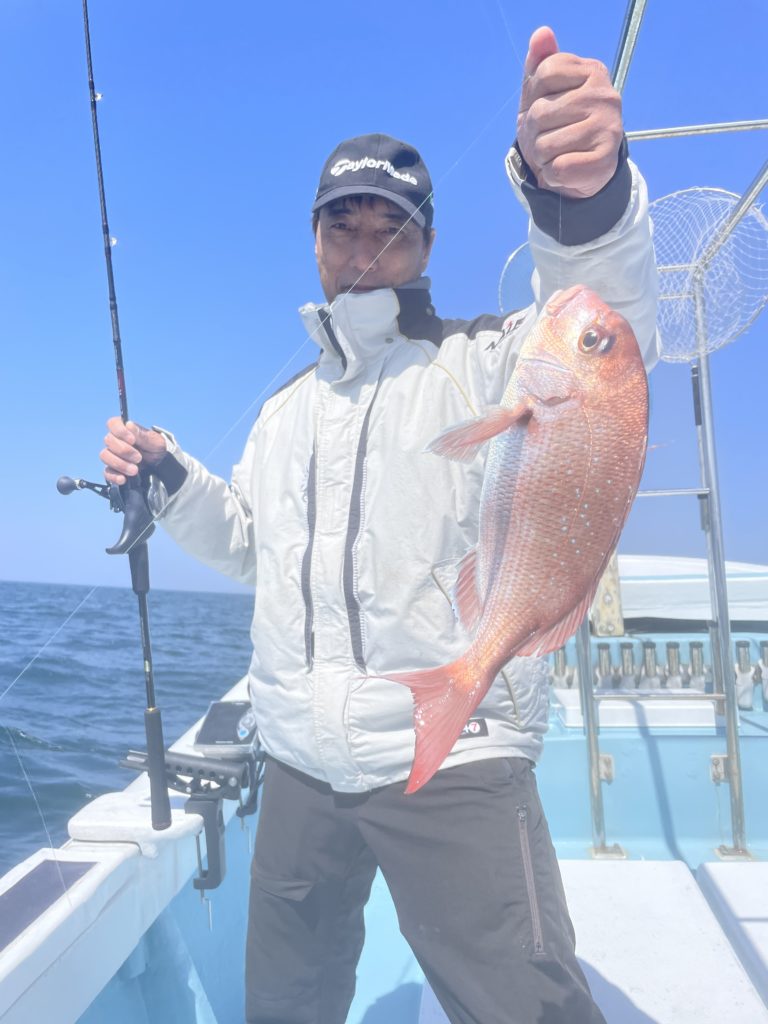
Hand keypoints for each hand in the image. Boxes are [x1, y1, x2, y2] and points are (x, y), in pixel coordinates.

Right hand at [100, 417, 166, 484]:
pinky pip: (106, 473)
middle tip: (139, 458)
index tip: (132, 440)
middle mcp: (115, 441)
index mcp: (124, 429)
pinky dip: (114, 476)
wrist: (160, 465)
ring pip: (105, 456)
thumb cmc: (155, 448)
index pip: (113, 423)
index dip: (120, 431)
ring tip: (135, 470)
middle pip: (108, 441)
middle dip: (124, 451)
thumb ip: (142, 434)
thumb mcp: (154, 441)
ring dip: (120, 464)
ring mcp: (112, 455)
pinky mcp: (113, 470)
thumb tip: (129, 424)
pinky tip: (123, 479)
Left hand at [516, 26, 622, 198]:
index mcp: (592, 71)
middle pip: (540, 111)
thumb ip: (539, 63)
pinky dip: (552, 174)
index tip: (547, 106)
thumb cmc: (556, 126)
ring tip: (557, 154)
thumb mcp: (541, 93)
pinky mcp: (606, 160)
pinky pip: (559, 168)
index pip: (544, 73)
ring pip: (545, 144)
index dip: (534, 96)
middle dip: (534, 132)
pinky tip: (565, 170)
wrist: (578, 170)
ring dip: (542, 156)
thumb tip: (542, 33)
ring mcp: (609, 127)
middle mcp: (606, 96)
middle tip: (550, 137)